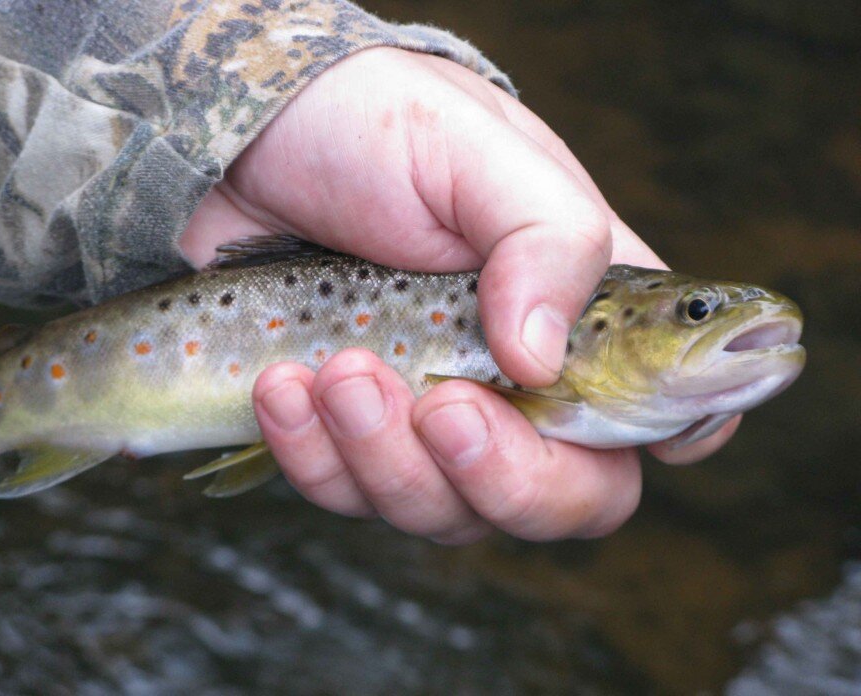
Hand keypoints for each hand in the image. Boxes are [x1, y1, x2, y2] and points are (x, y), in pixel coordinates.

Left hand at [180, 47, 739, 542]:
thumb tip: (542, 363)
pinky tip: (283, 386)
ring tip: (337, 368)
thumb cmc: (375, 126)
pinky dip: (314, 456)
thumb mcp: (473, 152)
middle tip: (440, 402)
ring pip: (449, 512)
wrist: (252, 142)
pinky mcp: (352, 438)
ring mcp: (434, 419)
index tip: (611, 420)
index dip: (674, 432)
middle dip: (501, 475)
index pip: (671, 404)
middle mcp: (523, 384)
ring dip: (387, 457)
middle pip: (567, 499)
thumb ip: (545, 241)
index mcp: (588, 313)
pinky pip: (350, 496)